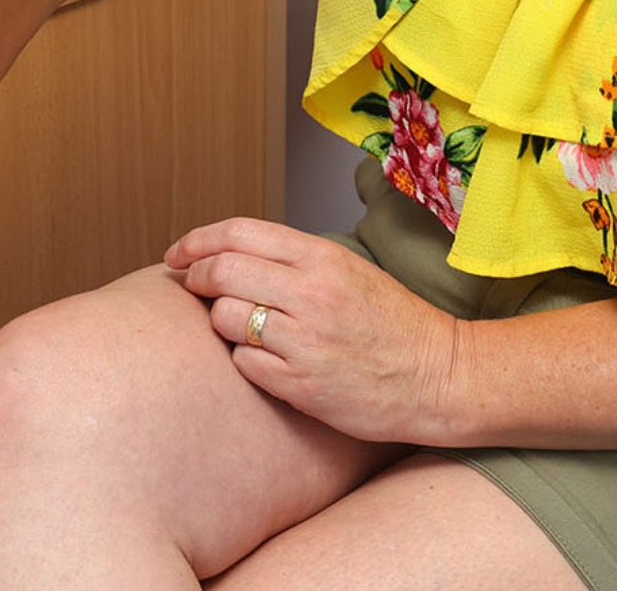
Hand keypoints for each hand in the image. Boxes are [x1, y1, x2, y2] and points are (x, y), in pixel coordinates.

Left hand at [166, 216, 459, 445]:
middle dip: (194, 277)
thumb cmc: (392, 323)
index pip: (238, 232)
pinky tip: (264, 359)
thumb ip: (292, 258)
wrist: (438, 376)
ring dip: (220, 321)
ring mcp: (305, 340)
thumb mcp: (347, 269)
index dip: (196, 240)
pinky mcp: (302, 384)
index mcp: (323, 257)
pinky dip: (244, 359)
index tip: (177, 252)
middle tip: (190, 285)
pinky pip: (244, 364)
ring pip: (225, 318)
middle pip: (221, 271)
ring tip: (240, 326)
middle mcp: (312, 293)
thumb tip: (226, 253)